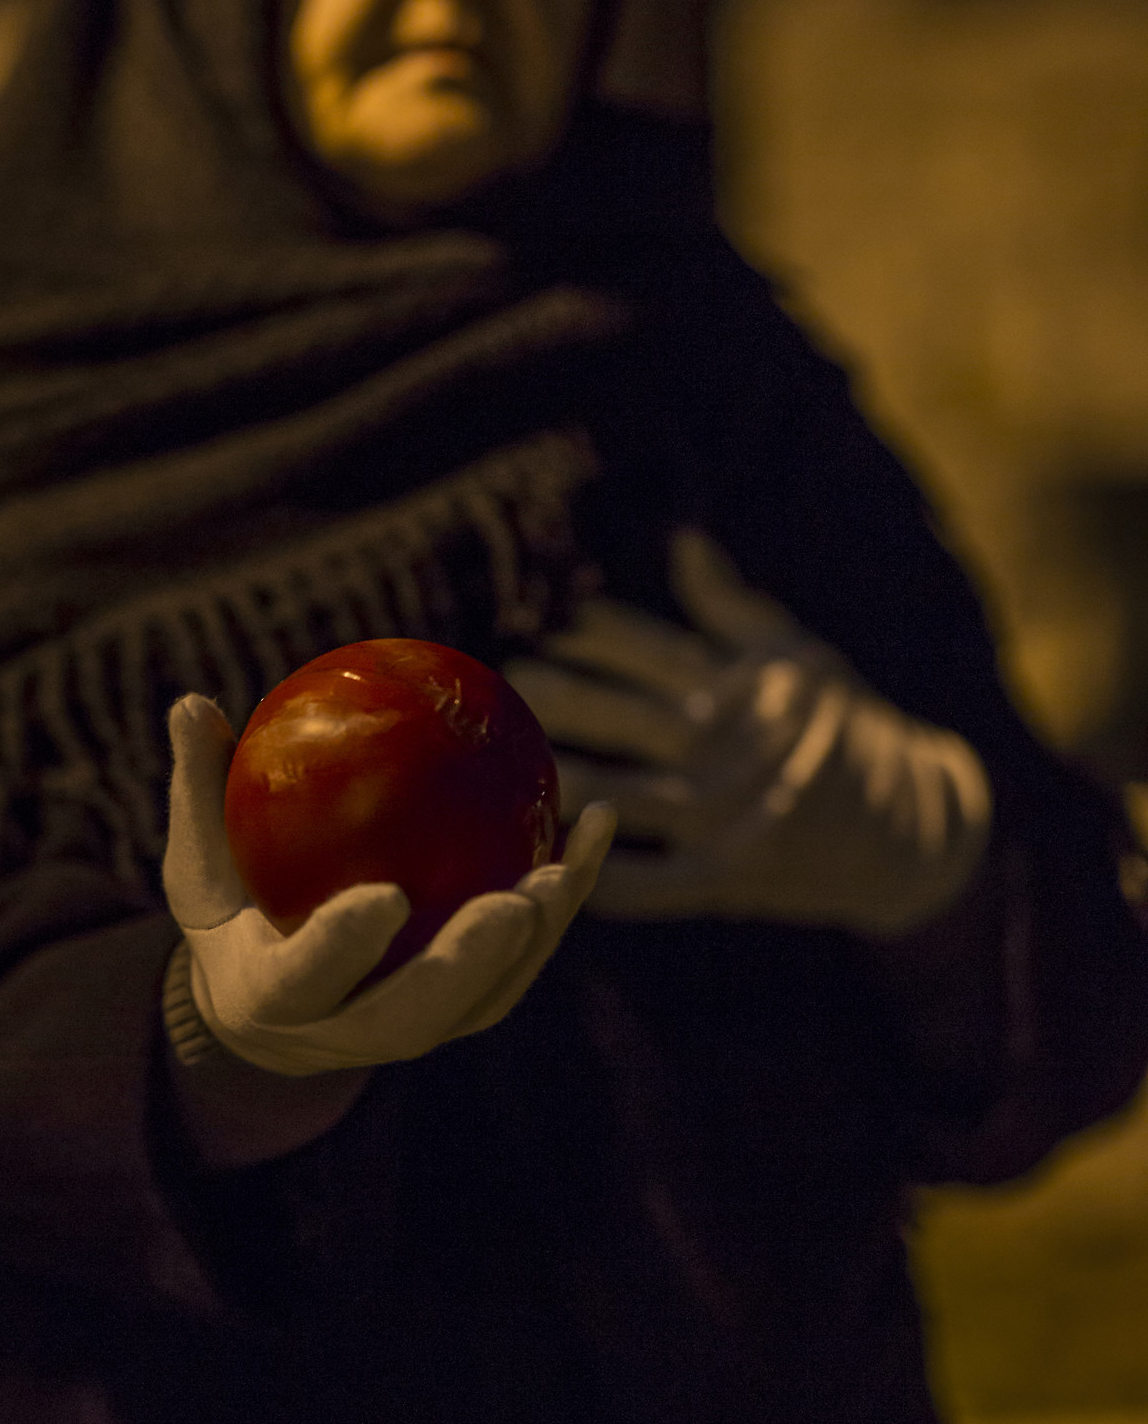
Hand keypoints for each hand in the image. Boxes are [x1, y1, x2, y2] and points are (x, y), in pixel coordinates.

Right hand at [161, 694, 617, 1075]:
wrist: (272, 1006)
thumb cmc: (231, 912)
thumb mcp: (199, 858)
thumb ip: (200, 790)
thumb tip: (191, 703)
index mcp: (274, 999)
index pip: (308, 980)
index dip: (344, 948)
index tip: (382, 895)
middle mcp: (349, 1032)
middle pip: (416, 1012)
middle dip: (469, 965)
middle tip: (511, 903)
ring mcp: (416, 1030)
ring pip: (486, 998)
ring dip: (537, 937)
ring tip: (571, 862)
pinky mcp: (466, 1013)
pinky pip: (522, 964)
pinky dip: (561, 903)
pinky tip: (592, 825)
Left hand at [502, 531, 991, 936]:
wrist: (921, 826)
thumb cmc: (850, 732)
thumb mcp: (799, 658)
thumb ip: (730, 607)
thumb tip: (682, 541)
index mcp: (738, 691)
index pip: (655, 653)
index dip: (598, 638)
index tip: (552, 623)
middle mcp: (725, 747)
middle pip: (624, 717)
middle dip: (561, 698)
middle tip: (503, 683)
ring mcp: (726, 813)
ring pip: (625, 794)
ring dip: (565, 777)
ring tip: (505, 764)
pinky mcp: (731, 874)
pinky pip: (656, 882)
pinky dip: (607, 877)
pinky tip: (554, 865)